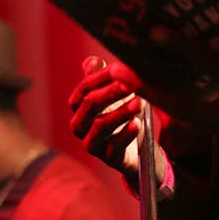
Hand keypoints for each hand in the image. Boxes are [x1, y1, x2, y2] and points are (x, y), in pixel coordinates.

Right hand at [67, 56, 150, 180]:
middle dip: (110, 93)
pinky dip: (126, 134)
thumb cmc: (120, 116)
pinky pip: (114, 146)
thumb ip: (101, 78)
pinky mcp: (107, 158)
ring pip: (100, 126)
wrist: (136, 149)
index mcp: (79, 109)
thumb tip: (92, 61)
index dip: (99, 80)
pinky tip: (138, 123)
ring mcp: (92, 143)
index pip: (82, 91)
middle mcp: (80, 126)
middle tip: (130, 85)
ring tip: (139, 103)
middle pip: (89, 106)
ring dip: (120, 112)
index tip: (119, 71)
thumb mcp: (113, 95)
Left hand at [82, 31, 218, 162]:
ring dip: (151, 95)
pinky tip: (148, 85)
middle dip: (147, 87)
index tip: (157, 30)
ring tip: (122, 75)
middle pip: (182, 104)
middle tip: (115, 69)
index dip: (187, 49)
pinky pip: (190, 117)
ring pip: (181, 113)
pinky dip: (168, 102)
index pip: (218, 69)